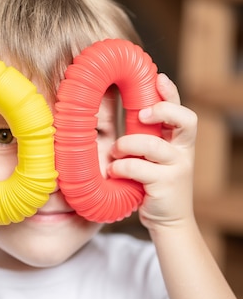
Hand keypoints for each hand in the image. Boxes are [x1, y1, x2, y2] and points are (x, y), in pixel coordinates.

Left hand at [108, 73, 197, 230]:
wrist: (168, 220)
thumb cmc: (155, 184)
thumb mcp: (155, 158)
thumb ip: (149, 137)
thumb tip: (128, 110)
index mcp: (180, 141)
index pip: (182, 111)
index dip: (171, 93)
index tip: (158, 78)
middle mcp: (184, 152)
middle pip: (185, 120)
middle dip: (162, 111)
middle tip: (139, 115)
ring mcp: (177, 168)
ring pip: (151, 145)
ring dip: (126, 145)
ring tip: (115, 153)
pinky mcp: (166, 185)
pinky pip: (137, 168)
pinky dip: (120, 167)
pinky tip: (114, 172)